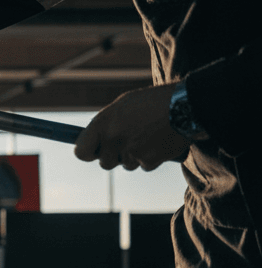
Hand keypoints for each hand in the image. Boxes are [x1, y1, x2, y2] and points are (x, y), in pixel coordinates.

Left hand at [74, 83, 189, 170]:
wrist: (186, 105)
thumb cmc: (153, 102)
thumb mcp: (123, 105)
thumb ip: (107, 124)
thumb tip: (96, 141)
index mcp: (103, 123)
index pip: (81, 151)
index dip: (87, 153)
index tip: (93, 152)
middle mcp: (113, 139)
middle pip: (105, 163)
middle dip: (115, 156)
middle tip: (128, 143)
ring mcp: (130, 152)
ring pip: (126, 164)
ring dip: (134, 156)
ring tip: (148, 136)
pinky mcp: (148, 161)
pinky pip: (144, 165)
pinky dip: (151, 157)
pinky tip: (159, 141)